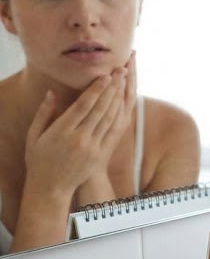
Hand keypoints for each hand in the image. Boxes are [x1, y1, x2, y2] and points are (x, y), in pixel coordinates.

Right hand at [23, 54, 135, 195]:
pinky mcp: (100, 154)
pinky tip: (124, 102)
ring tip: (125, 81)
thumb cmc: (39, 160)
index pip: (83, 106)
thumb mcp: (34, 136)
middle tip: (121, 70)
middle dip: (112, 88)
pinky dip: (119, 115)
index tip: (106, 76)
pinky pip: (113, 131)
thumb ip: (44, 113)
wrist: (51, 188)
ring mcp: (92, 147)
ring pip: (109, 118)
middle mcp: (80, 138)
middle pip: (100, 109)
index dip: (96, 90)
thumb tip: (51, 92)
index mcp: (62, 132)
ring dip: (119, 98)